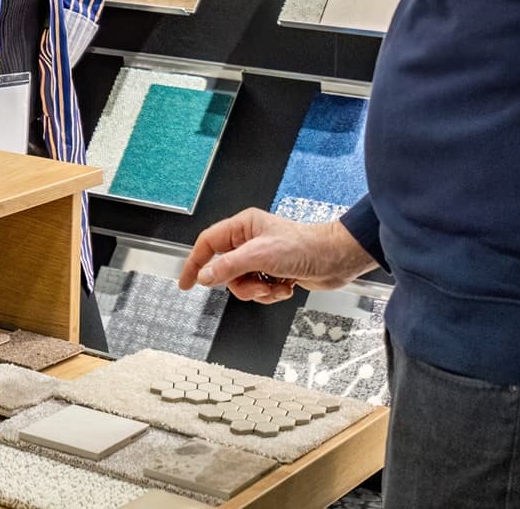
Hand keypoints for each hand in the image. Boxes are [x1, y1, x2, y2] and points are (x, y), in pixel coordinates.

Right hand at [179, 209, 377, 303]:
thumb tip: (205, 276)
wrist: (334, 260)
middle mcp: (250, 240)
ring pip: (242, 284)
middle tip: (258, 284)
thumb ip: (229, 266)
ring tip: (277, 285)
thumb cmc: (303, 246)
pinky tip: (287, 286)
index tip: (185, 283)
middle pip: (226, 271)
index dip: (195, 263)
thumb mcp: (260, 256)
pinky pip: (259, 290)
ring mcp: (262, 258)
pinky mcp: (273, 272)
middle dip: (243, 284)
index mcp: (243, 226)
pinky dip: (272, 294)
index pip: (208, 243)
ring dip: (260, 291)